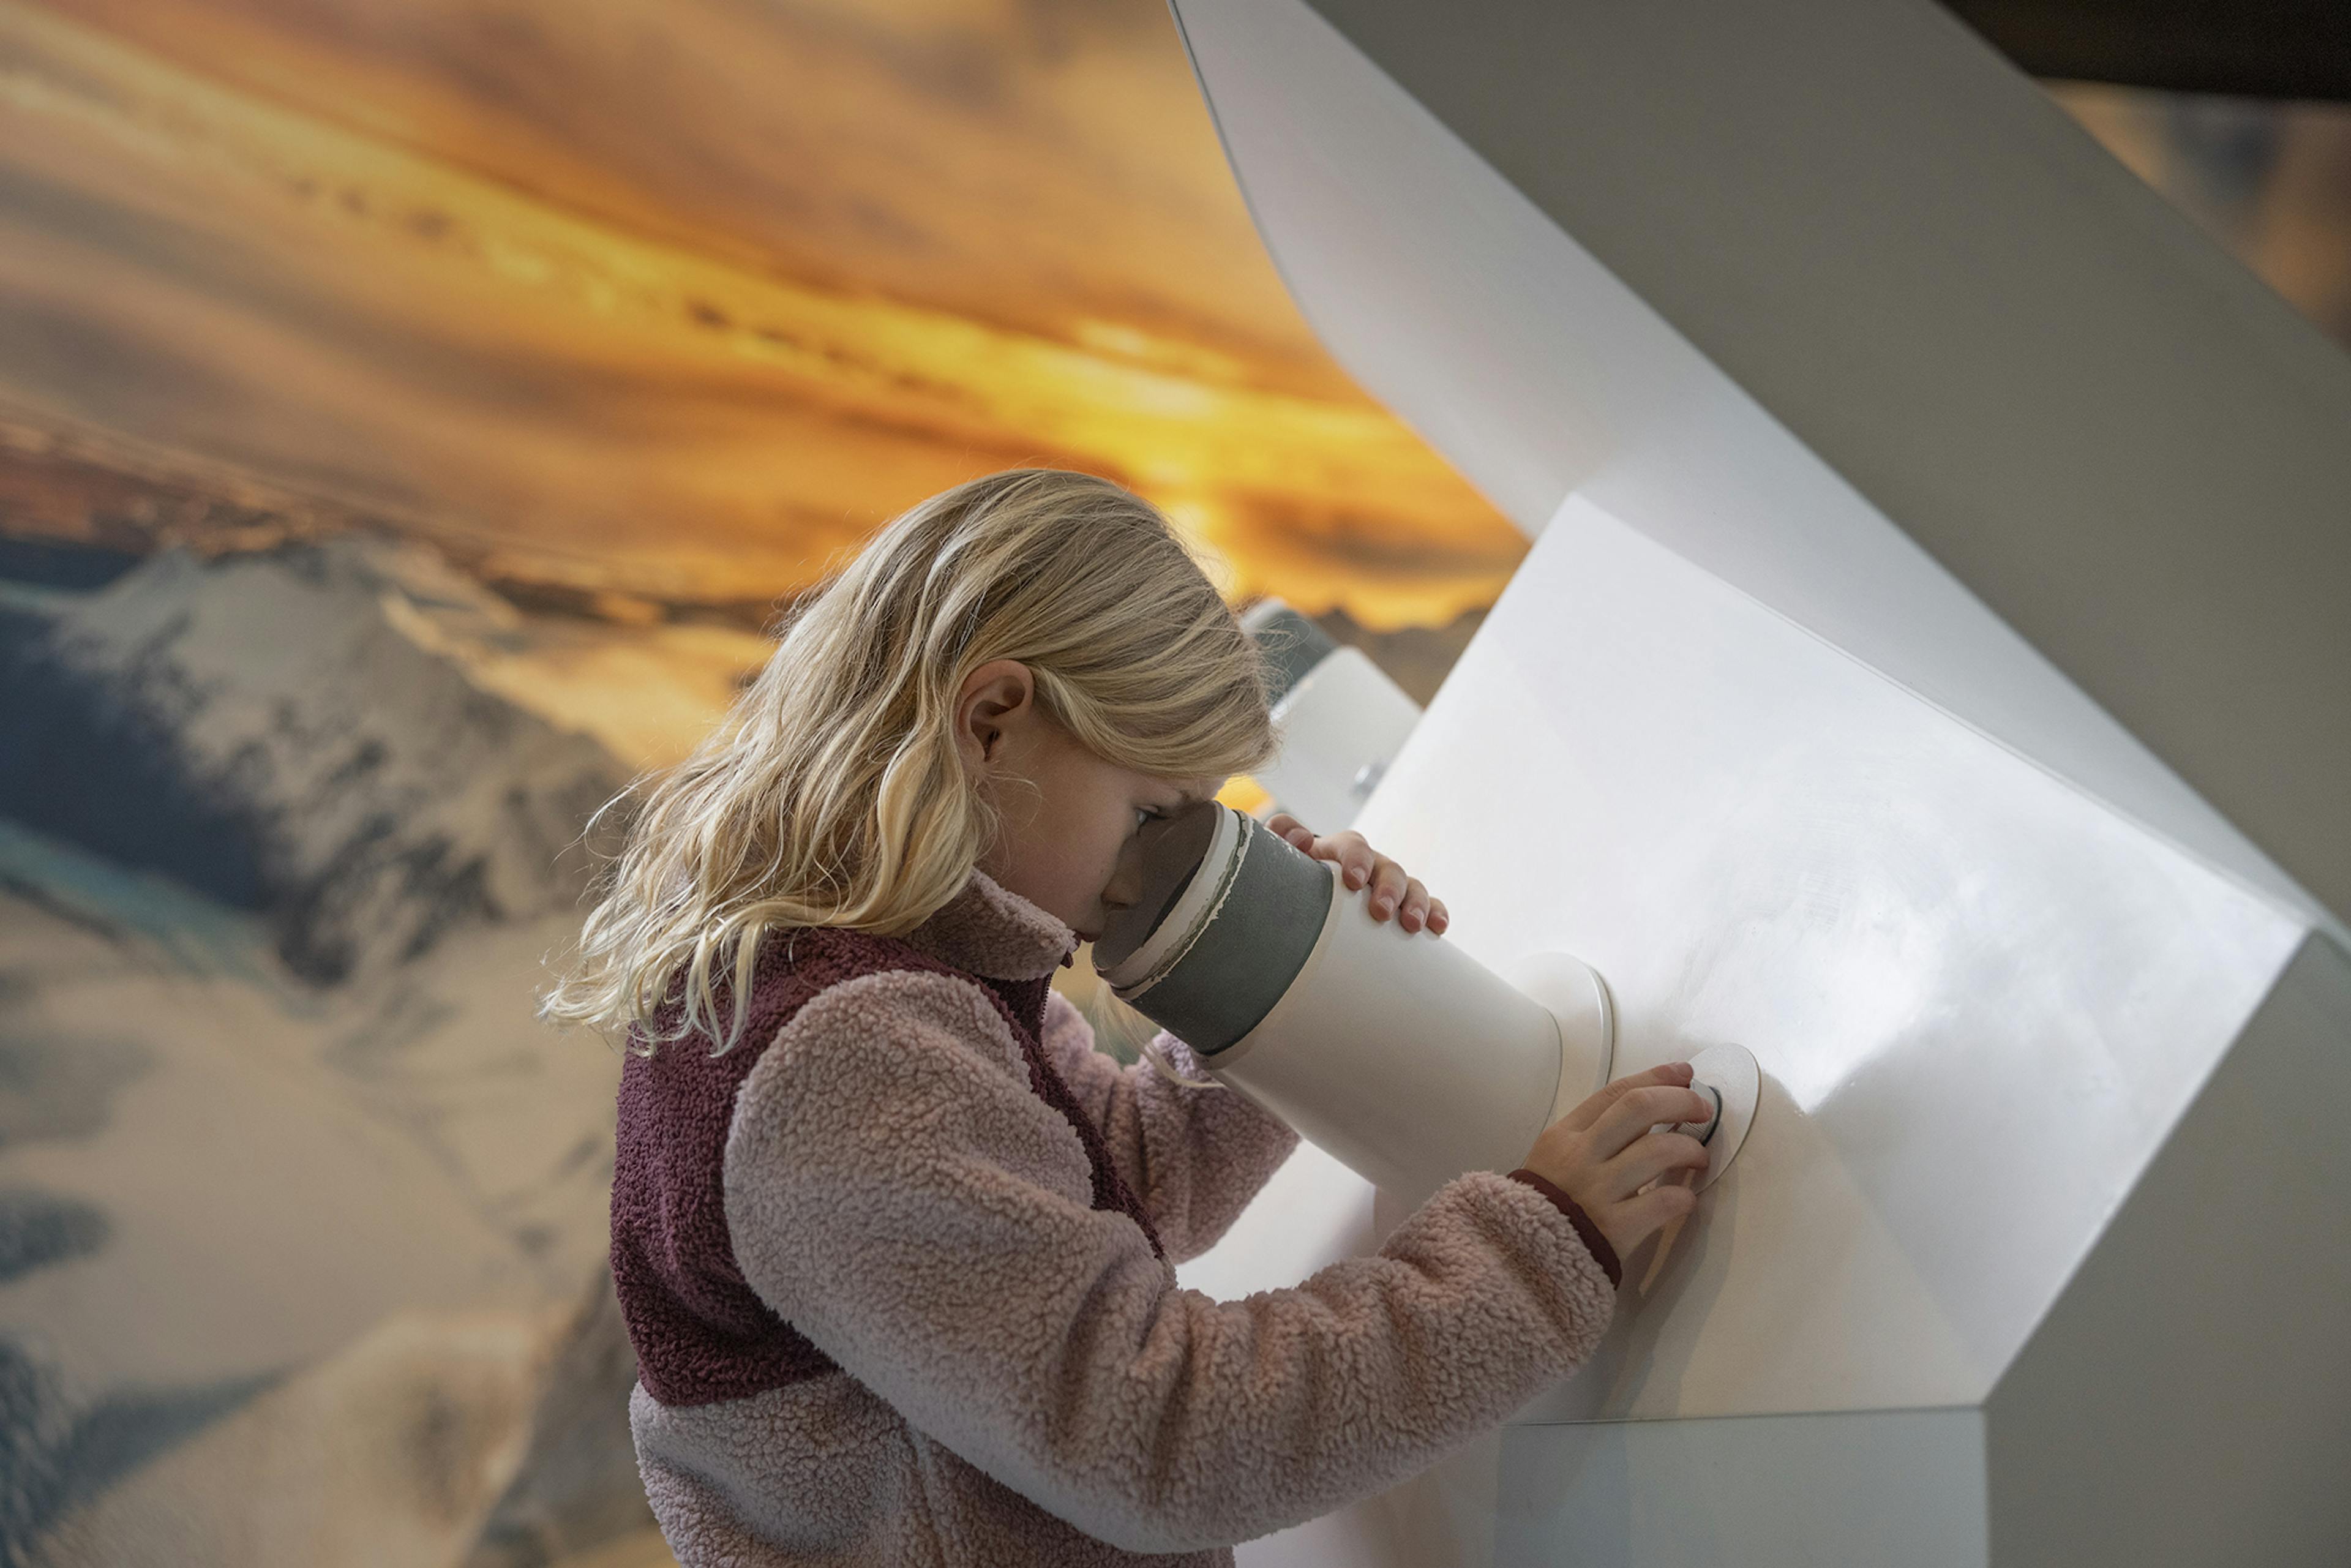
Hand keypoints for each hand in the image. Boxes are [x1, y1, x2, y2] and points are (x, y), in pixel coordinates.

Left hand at [1267, 814, 1448, 934]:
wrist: (1303, 901)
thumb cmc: (1292, 881)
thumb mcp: (1281, 861)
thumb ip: (1281, 839)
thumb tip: (1302, 837)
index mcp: (1339, 851)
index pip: (1353, 846)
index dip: (1357, 860)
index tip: (1354, 882)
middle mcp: (1369, 865)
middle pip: (1387, 867)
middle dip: (1389, 888)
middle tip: (1381, 912)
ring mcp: (1388, 884)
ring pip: (1411, 885)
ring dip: (1416, 902)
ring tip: (1412, 925)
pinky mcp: (1403, 904)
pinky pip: (1428, 904)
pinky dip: (1435, 912)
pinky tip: (1438, 928)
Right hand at [1521, 1063, 1712, 1259]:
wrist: (1523, 1258)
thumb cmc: (1546, 1205)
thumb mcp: (1555, 1158)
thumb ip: (1594, 1135)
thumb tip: (1650, 1110)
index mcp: (1564, 1135)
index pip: (1615, 1093)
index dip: (1656, 1077)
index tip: (1685, 1073)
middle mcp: (1580, 1157)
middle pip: (1639, 1108)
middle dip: (1680, 1101)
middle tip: (1702, 1109)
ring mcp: (1597, 1192)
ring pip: (1658, 1151)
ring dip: (1690, 1148)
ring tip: (1698, 1157)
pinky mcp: (1615, 1229)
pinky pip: (1663, 1203)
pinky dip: (1684, 1197)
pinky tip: (1686, 1199)